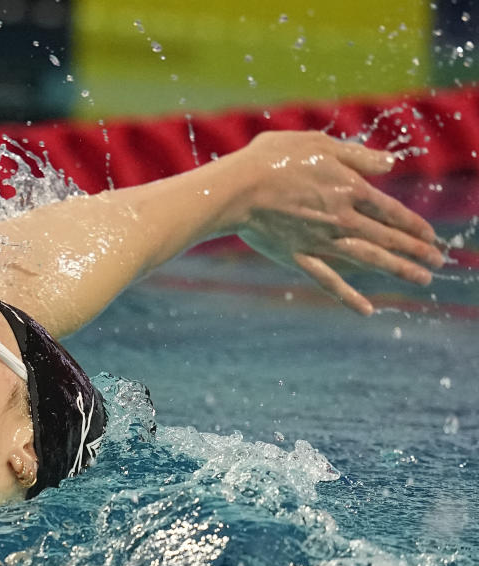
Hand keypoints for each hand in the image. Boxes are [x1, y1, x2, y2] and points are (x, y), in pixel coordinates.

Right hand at [223, 131, 443, 314]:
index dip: (414, 224)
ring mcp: (321, 241)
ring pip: (368, 259)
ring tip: (421, 280)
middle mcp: (342, 219)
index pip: (392, 211)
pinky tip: (366, 310)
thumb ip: (357, 156)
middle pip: (387, 238)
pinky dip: (347, 297)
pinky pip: (328, 280)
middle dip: (416, 250)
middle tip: (437, 262)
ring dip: (398, 270)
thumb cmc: (274, 159)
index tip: (431, 236)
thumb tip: (390, 164)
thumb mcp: (320, 145)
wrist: (238, 189)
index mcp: (350, 189)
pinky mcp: (298, 256)